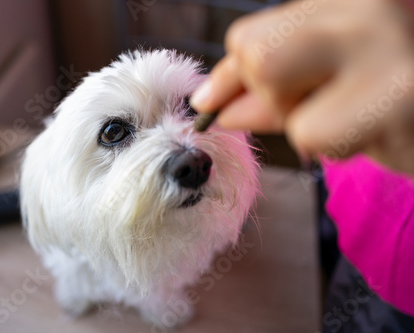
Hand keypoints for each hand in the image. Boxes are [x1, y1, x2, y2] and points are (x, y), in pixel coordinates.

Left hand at [190, 0, 413, 173]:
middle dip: (267, 98)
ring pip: (285, 104)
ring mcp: (387, 45)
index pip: (250, 39)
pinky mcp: (400, 96)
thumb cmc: (391, 97)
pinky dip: (337, 146)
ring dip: (310, 127)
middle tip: (308, 105)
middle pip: (257, 58)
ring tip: (361, 115)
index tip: (212, 102)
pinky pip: (319, 136)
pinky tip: (378, 129)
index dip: (230, 78)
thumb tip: (210, 104)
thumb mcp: (326, 80)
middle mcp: (365, 7)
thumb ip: (269, 88)